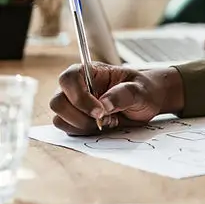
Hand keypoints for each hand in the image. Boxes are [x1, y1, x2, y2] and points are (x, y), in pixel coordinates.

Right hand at [49, 64, 183, 134]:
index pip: (69, 78)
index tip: (100, 111)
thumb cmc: (143, 90)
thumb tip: (104, 104)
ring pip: (59, 119)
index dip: (79, 97)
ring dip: (83, 125)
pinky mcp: (75, 120)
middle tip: (106, 118)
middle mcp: (77, 87)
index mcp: (90, 71)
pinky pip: (68, 130)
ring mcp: (73, 104)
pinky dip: (84, 132)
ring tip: (108, 120)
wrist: (146, 103)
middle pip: (57, 102)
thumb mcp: (140, 89)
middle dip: (81, 116)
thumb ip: (123, 94)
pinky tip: (103, 126)